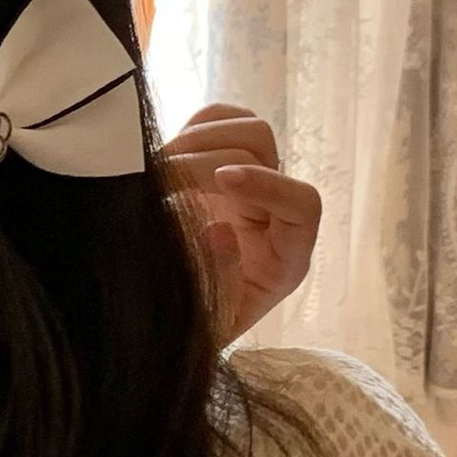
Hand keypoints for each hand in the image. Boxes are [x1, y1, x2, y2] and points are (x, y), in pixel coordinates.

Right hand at [161, 104, 321, 344]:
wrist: (167, 327)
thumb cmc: (191, 333)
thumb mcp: (205, 327)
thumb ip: (216, 285)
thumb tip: (219, 227)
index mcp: (284, 258)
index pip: (302, 203)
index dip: (266, 183)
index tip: (220, 180)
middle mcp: (270, 214)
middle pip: (267, 151)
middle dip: (212, 156)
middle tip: (160, 174)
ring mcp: (245, 189)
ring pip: (244, 129)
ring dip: (198, 139)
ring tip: (154, 168)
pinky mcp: (215, 170)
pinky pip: (217, 123)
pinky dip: (193, 128)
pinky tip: (162, 156)